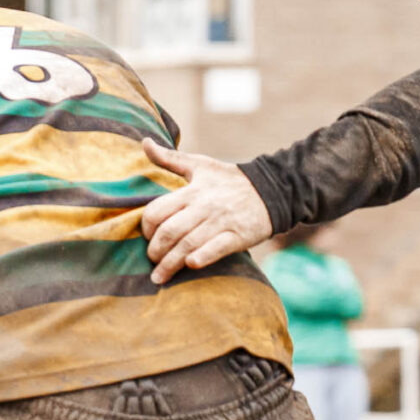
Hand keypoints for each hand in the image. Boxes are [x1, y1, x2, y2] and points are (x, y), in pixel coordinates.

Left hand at [140, 140, 271, 282]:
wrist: (274, 189)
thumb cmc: (229, 179)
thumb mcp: (200, 165)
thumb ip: (169, 158)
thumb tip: (144, 142)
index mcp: (192, 191)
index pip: (157, 212)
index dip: (146, 227)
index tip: (146, 237)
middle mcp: (205, 206)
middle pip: (170, 231)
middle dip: (155, 250)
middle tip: (152, 259)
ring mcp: (222, 221)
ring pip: (189, 244)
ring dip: (170, 263)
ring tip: (159, 277)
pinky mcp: (239, 235)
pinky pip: (217, 248)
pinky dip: (202, 257)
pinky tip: (190, 265)